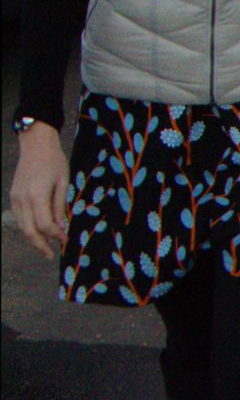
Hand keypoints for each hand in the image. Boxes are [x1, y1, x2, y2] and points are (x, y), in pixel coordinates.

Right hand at [10, 124, 68, 259]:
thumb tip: (60, 228)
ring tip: (46, 246)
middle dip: (40, 246)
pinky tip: (38, 230)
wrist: (36, 144)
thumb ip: (59, 206)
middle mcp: (22, 199)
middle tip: (51, 255)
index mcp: (36, 195)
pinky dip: (28, 227)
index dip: (55, 236)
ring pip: (22, 227)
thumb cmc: (54, 160)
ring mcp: (15, 199)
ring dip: (33, 238)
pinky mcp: (13, 197)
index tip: (66, 240)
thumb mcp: (63, 181)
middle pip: (29, 231)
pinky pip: (19, 218)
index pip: (44, 225)